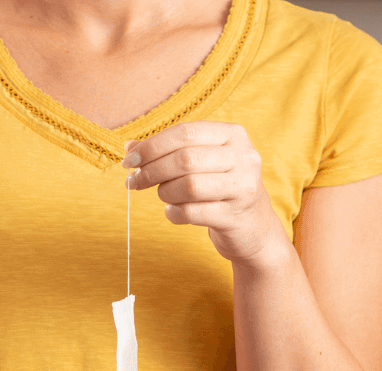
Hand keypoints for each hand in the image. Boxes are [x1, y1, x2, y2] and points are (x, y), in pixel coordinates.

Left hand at [123, 121, 283, 266]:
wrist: (252, 227)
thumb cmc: (219, 188)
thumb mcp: (201, 163)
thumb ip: (168, 151)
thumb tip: (130, 146)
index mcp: (233, 135)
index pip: (185, 133)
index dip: (152, 146)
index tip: (129, 160)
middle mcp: (244, 157)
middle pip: (185, 159)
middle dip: (152, 171)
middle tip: (134, 182)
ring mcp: (243, 187)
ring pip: (188, 186)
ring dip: (165, 193)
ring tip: (164, 196)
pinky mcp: (235, 216)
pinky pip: (192, 213)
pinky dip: (174, 213)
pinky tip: (173, 212)